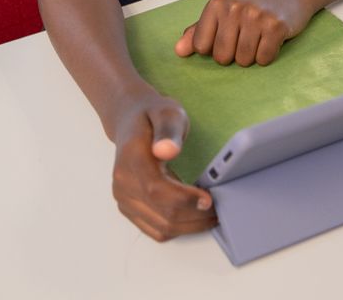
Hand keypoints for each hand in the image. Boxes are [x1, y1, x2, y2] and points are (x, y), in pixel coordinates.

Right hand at [112, 91, 216, 240]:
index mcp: (131, 159)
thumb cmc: (152, 116)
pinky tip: (193, 216)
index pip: (157, 190)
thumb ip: (168, 130)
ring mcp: (123, 198)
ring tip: (210, 213)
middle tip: (219, 208)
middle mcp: (123, 183)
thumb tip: (167, 150)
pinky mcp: (128, 208)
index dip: (185, 199)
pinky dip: (178, 228)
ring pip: (161, 228)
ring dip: (190, 226)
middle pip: (162, 214)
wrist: (131, 121)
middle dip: (195, 216)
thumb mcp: (166, 112)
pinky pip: (156, 230)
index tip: (208, 199)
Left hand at [174, 0, 316, 66]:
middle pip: (222, 57)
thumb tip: (178, 51)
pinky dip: (267, 55)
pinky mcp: (276, 27)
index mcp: (217, 4)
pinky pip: (263, 59)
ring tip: (258, 37)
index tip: (226, 36)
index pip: (201, 46)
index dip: (213, 48)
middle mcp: (234, 8)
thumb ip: (199, 30)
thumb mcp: (223, 11)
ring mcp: (255, 16)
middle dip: (233, 55)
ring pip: (243, 60)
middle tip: (245, 37)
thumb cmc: (252, 4)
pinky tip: (271, 39)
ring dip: (251, 56)